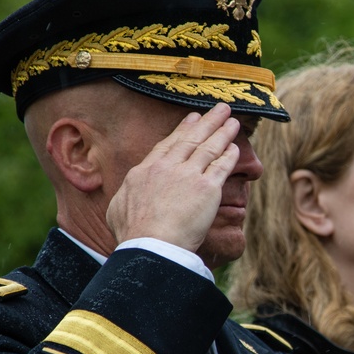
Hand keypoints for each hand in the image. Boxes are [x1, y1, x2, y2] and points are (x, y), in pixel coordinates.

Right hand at [107, 103, 241, 252]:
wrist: (151, 244)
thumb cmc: (133, 233)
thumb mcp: (117, 208)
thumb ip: (126, 197)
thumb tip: (126, 196)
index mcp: (145, 171)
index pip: (167, 145)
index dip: (182, 131)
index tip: (192, 119)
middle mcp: (167, 168)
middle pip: (190, 139)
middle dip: (207, 122)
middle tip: (220, 109)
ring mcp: (188, 176)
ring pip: (208, 148)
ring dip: (222, 132)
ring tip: (233, 121)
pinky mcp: (207, 188)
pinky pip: (221, 167)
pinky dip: (229, 156)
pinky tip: (236, 148)